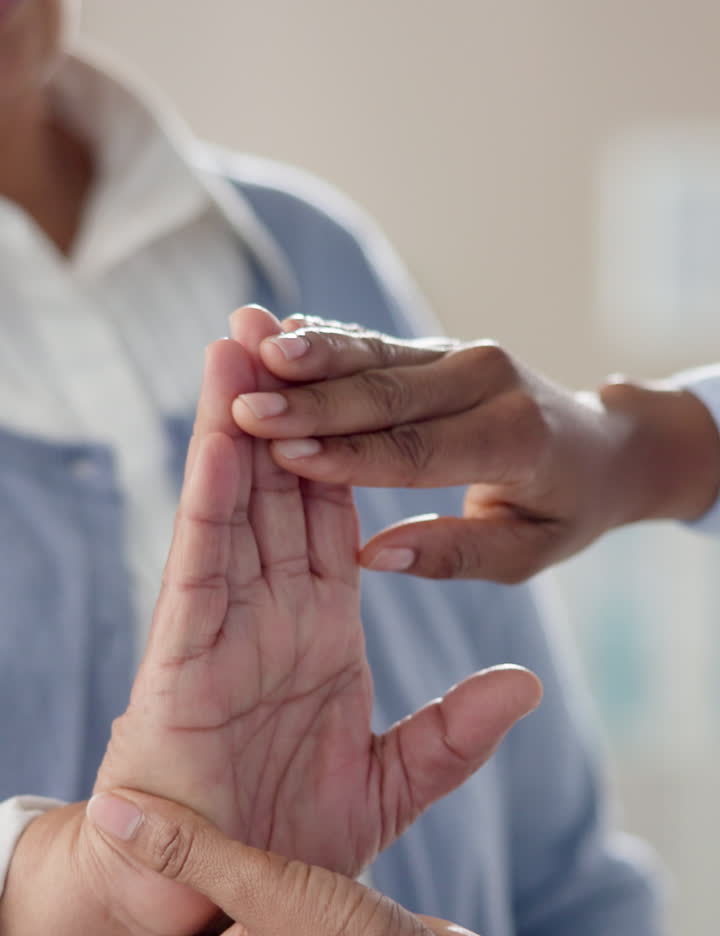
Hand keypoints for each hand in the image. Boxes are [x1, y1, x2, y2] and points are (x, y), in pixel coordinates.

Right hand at [0, 317, 537, 935]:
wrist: (218, 905)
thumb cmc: (289, 844)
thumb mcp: (392, 784)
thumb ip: (452, 732)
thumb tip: (522, 683)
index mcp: (319, 635)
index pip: (334, 520)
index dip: (346, 448)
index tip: (358, 382)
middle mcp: (269, 616)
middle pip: (278, 489)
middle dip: (284, 405)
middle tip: (282, 320)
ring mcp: (223, 627)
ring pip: (233, 504)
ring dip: (238, 421)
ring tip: (242, 337)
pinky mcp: (184, 653)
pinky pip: (201, 559)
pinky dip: (210, 491)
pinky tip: (221, 430)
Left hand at [88, 788, 496, 935]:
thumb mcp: (263, 892)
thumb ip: (191, 852)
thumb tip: (111, 813)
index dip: (135, 927)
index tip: (127, 869)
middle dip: (188, 891)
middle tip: (180, 826)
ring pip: (254, 920)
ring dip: (244, 877)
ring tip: (239, 815)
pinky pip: (302, 911)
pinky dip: (294, 876)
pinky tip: (310, 836)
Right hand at [229, 317, 719, 580]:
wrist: (606, 444)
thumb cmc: (563, 511)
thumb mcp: (526, 552)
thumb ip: (456, 554)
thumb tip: (375, 556)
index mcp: (514, 441)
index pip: (418, 451)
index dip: (349, 453)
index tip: (285, 454)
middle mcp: (489, 384)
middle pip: (387, 393)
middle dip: (311, 400)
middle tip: (244, 405)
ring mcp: (463, 357)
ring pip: (376, 356)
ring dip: (310, 354)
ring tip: (249, 346)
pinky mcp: (440, 349)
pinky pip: (377, 345)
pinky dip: (326, 340)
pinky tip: (275, 333)